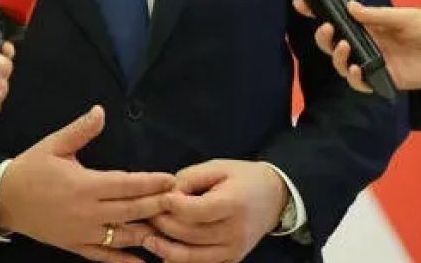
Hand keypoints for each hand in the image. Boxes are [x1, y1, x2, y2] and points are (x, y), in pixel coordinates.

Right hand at [0, 105, 175, 261]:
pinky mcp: (75, 246)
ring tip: (170, 229)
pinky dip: (123, 260)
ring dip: (146, 233)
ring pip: (121, 236)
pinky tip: (143, 261)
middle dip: (157, 207)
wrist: (2, 199)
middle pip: (130, 211)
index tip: (172, 181)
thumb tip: (100, 111)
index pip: (125, 185)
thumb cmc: (30, 168)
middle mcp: (86, 212)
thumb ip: (80, 130)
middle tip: (181, 203)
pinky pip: (103, 256)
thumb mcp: (53, 145)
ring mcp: (81, 233)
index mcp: (84, 185)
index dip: (150, 183)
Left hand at [144, 160, 287, 262]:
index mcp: (234, 203)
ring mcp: (234, 250)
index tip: (160, 197)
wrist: (274, 197)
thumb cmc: (242, 177)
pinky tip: (163, 252)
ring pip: (191, 256)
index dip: (173, 206)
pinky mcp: (231, 260)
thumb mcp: (217, 167)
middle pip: (190, 234)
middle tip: (146, 215)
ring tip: (147, 237)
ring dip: (165, 248)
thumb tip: (165, 196)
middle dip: (163, 225)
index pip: (196, 211)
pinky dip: (179, 261)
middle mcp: (235, 231)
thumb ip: (189, 179)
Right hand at [294, 0, 420, 91]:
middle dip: (323, 37)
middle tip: (326, 28)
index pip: (337, 19)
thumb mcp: (403, 17)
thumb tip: (349, 7)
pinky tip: (357, 69)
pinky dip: (354, 77)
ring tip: (344, 47)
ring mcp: (371, 63)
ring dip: (337, 56)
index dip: (317, 12)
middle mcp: (365, 45)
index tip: (301, 3)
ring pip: (341, 64)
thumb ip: (376, 15)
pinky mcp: (381, 80)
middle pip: (332, 44)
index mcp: (368, 26)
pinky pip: (360, 83)